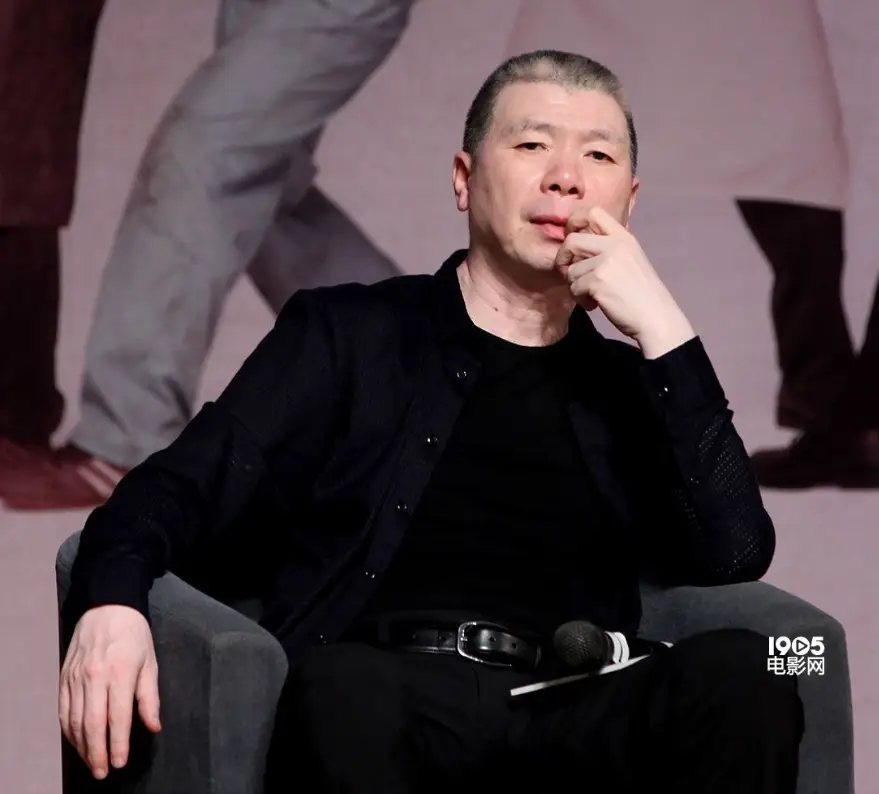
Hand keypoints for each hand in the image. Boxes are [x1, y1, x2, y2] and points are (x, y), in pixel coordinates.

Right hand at [59, 605, 160, 779]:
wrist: (107, 606)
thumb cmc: (134, 634)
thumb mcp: (150, 662)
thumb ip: (150, 697)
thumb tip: (153, 727)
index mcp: (120, 673)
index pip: (117, 717)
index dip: (117, 744)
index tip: (119, 763)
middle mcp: (94, 677)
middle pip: (91, 724)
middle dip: (96, 753)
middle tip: (102, 772)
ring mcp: (75, 678)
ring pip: (73, 721)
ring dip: (81, 746)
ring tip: (90, 762)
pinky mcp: (64, 677)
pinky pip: (62, 710)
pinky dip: (68, 730)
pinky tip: (76, 742)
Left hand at [555, 206, 694, 357]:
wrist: (656, 318)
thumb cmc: (641, 295)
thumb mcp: (630, 261)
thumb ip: (607, 249)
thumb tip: (574, 247)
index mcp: (624, 237)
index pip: (593, 212)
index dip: (574, 223)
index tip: (572, 240)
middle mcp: (615, 245)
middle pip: (571, 240)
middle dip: (563, 259)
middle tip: (569, 274)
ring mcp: (606, 262)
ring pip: (571, 269)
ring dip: (575, 286)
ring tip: (591, 296)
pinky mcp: (598, 281)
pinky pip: (574, 287)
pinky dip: (580, 299)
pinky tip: (594, 305)